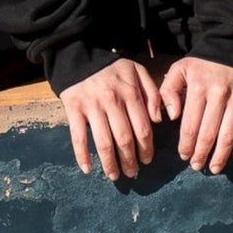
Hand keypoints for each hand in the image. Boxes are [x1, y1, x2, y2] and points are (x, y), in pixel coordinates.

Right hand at [60, 57, 162, 181]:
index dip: (146, 149)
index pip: (142, 128)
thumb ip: (153, 93)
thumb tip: (159, 120)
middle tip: (132, 173)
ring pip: (103, 142)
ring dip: (110, 163)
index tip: (147, 161)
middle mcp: (112, 101)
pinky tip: (87, 169)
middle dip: (130, 161)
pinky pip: (78, 136)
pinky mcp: (73, 109)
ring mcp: (91, 106)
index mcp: (130, 93)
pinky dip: (82, 155)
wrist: (80, 56)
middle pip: (124, 139)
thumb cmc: (112, 68)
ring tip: (114, 176)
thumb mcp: (138, 71)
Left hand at [160, 57, 232, 173]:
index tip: (183, 156)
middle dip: (201, 155)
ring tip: (214, 168)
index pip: (190, 126)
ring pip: (229, 136)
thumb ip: (168, 90)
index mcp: (198, 88)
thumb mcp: (180, 69)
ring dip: (221, 156)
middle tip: (197, 166)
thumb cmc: (203, 62)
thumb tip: (170, 117)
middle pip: (209, 135)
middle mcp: (219, 95)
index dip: (186, 145)